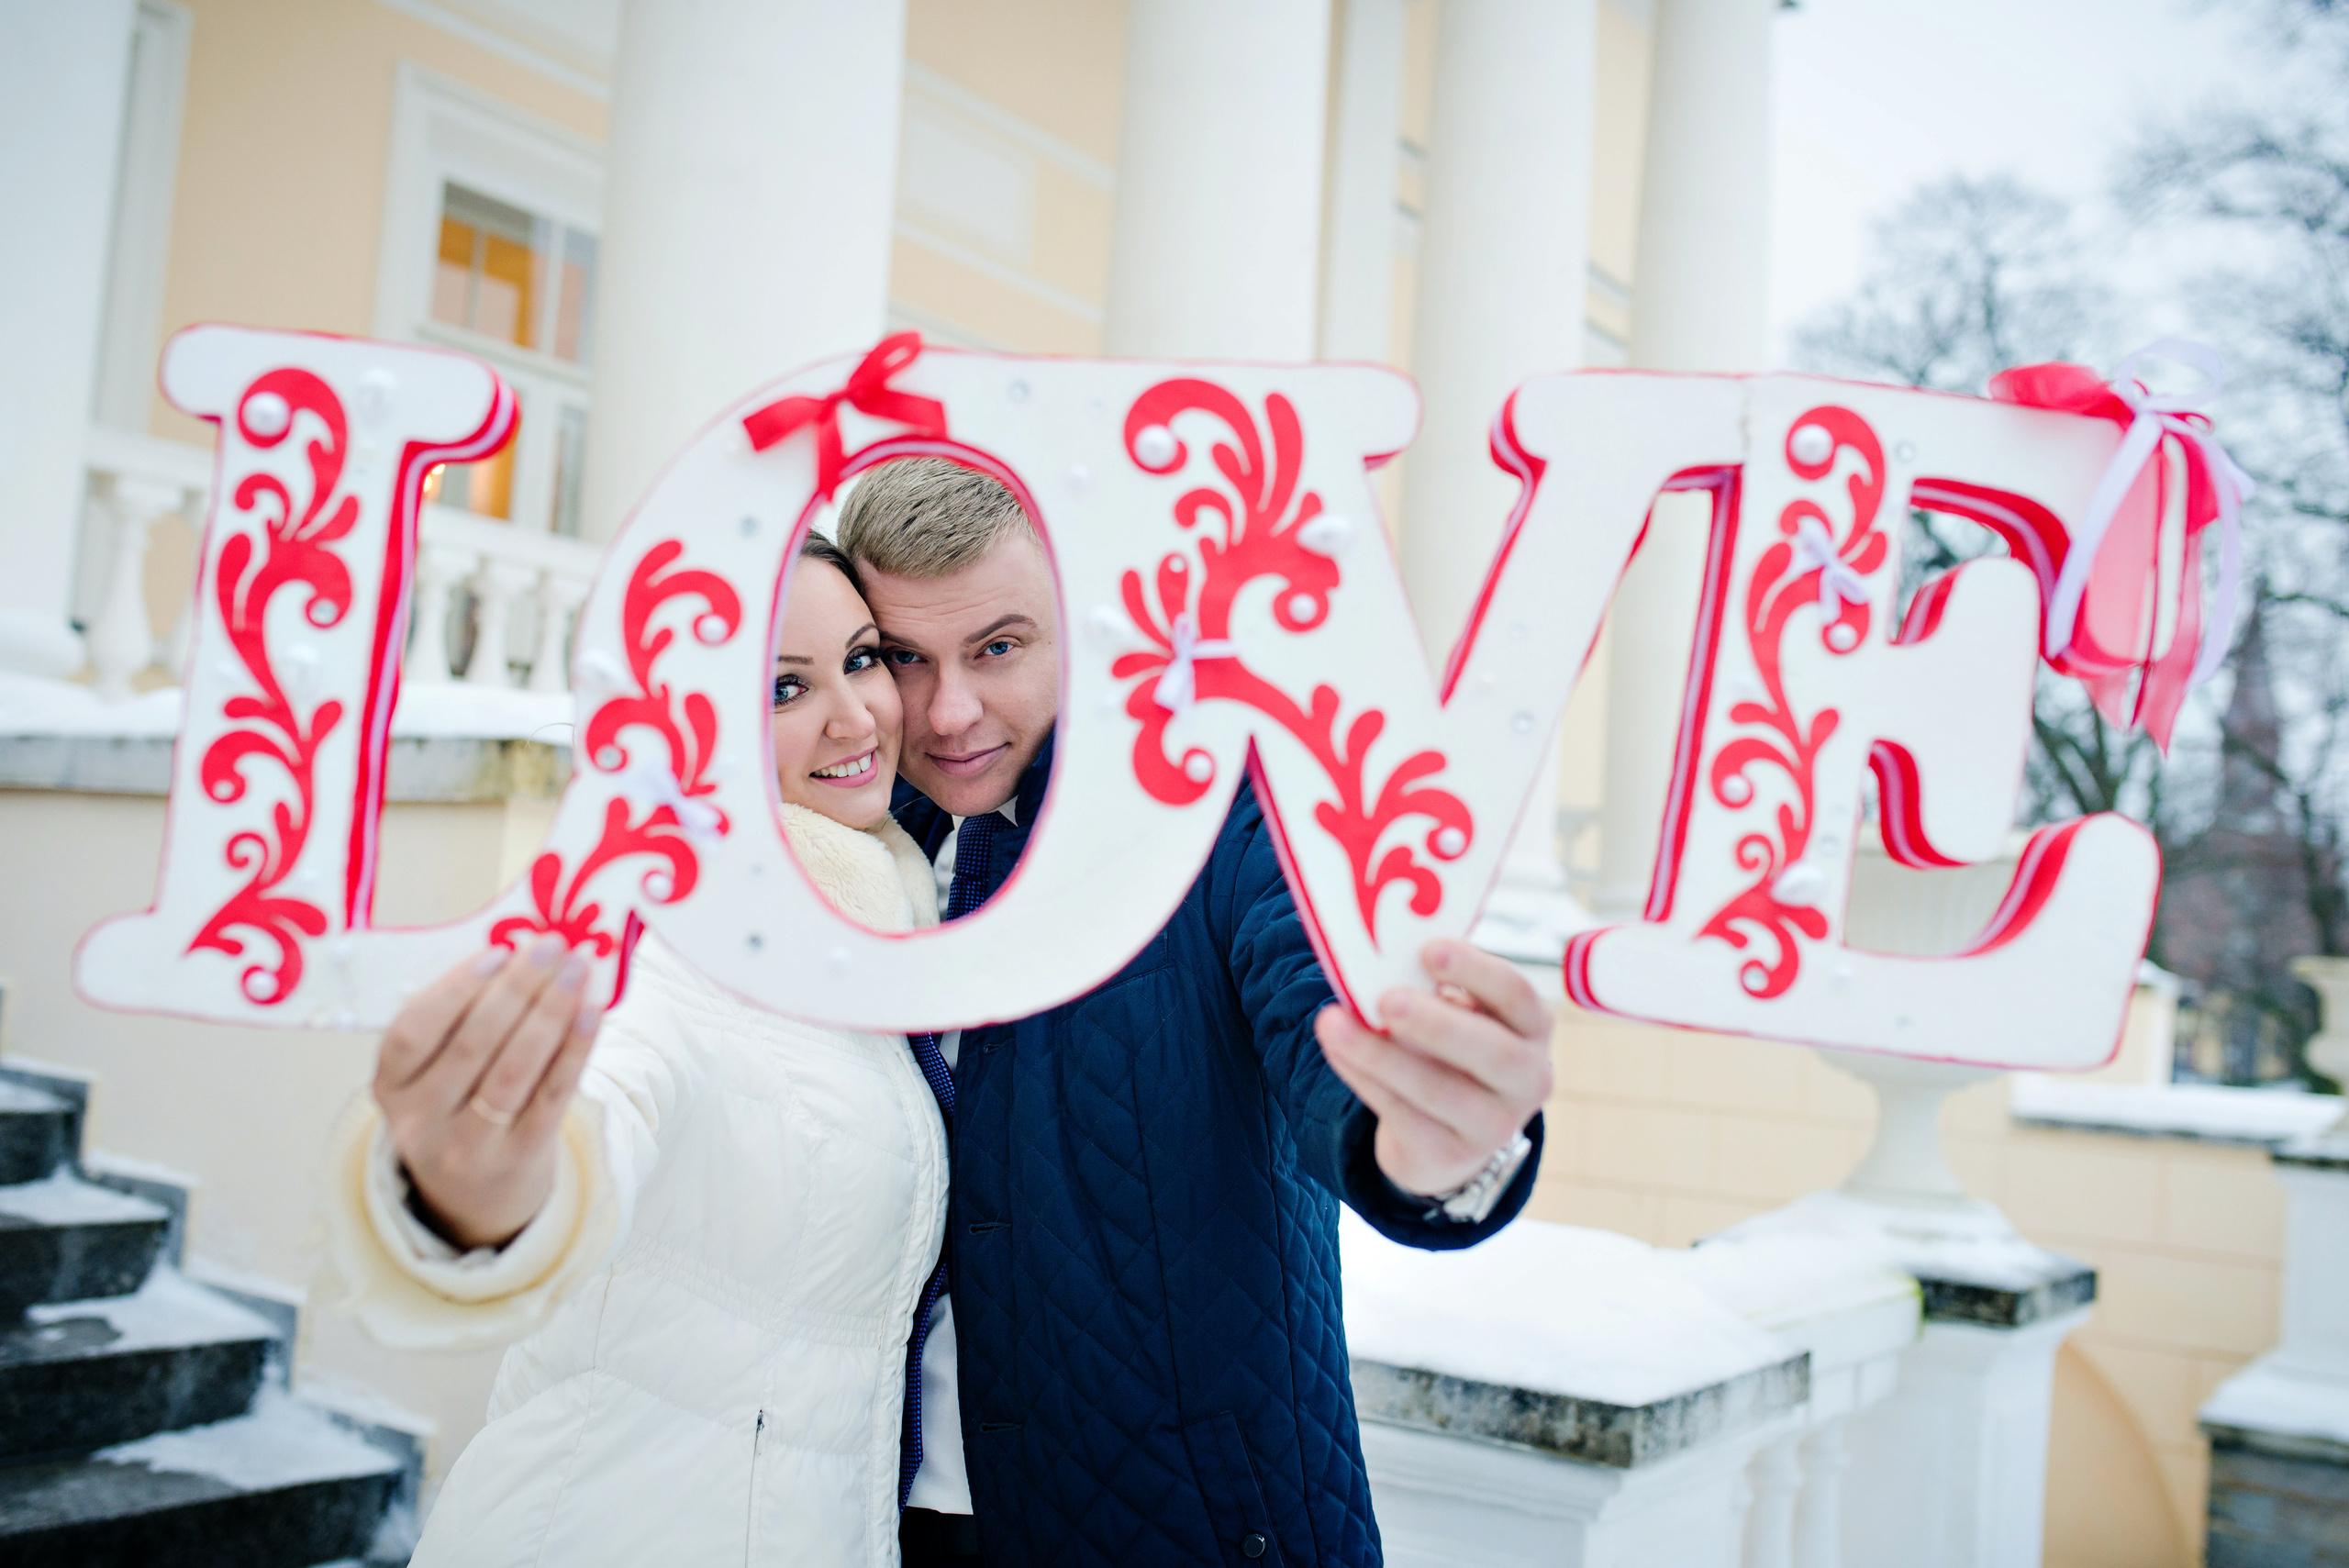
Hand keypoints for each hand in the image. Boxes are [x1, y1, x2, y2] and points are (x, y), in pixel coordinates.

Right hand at [372, 934, 601, 1249]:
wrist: (476, 1201)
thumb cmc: (459, 1110)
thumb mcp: (436, 1076)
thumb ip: (462, 1019)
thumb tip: (520, 949)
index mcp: (390, 1088)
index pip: (412, 1032)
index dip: (455, 988)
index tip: (499, 951)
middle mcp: (420, 1121)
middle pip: (472, 1044)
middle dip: (518, 987)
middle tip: (554, 945)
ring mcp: (467, 1147)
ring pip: (513, 1070)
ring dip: (551, 1012)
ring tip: (579, 970)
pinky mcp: (517, 1160)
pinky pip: (551, 1096)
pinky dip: (575, 1049)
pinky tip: (593, 1012)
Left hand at [1314, 938, 1553, 1199]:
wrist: (1446, 1135)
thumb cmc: (1449, 1050)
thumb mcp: (1456, 1015)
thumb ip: (1430, 990)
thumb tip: (1378, 967)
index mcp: (1533, 1026)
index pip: (1516, 994)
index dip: (1475, 970)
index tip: (1429, 949)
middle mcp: (1528, 1078)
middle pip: (1492, 1052)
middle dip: (1436, 1024)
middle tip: (1387, 999)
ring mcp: (1495, 1125)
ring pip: (1438, 1090)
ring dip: (1380, 1054)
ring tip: (1333, 1023)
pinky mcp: (1451, 1155)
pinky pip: (1402, 1115)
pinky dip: (1364, 1079)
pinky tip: (1338, 1051)